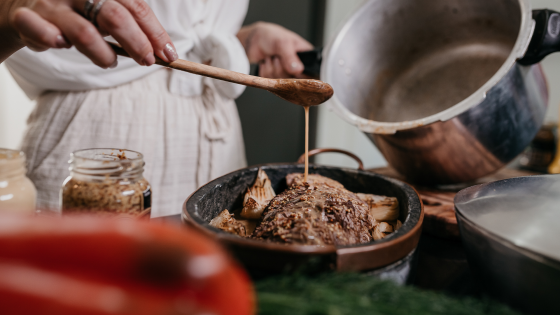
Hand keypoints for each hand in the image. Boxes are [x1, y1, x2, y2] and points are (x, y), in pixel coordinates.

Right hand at [1, 0, 177, 66]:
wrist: (24, 5)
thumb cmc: (76, 12)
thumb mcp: (104, 13)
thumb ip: (129, 27)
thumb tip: (163, 51)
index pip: (135, 6)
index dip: (155, 32)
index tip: (169, 54)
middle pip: (114, 16)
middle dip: (137, 43)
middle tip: (146, 61)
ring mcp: (51, 3)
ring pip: (84, 32)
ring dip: (103, 54)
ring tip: (109, 62)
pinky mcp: (26, 17)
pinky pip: (38, 30)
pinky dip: (50, 40)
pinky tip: (60, 44)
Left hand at [237, 22, 312, 78]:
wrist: (255, 39)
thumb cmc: (272, 36)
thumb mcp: (283, 43)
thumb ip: (290, 57)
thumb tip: (298, 70)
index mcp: (306, 57)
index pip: (311, 74)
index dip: (301, 75)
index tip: (291, 70)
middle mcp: (299, 67)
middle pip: (295, 81)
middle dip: (281, 69)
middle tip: (277, 57)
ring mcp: (287, 73)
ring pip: (282, 83)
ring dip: (272, 69)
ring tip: (271, 57)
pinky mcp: (276, 77)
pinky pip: (272, 83)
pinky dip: (266, 72)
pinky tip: (266, 62)